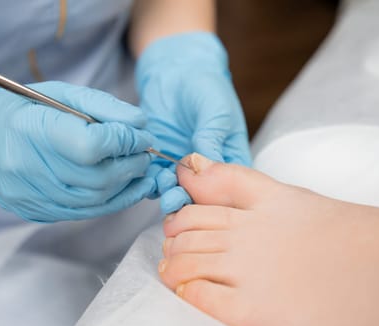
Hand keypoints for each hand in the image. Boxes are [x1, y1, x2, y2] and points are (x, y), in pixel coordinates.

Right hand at [0, 82, 155, 221]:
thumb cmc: (23, 110)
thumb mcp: (60, 93)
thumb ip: (102, 106)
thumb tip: (140, 125)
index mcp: (29, 129)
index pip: (90, 146)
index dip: (124, 142)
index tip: (140, 135)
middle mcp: (24, 167)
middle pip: (96, 178)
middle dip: (131, 165)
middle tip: (145, 153)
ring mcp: (27, 195)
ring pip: (94, 200)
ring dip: (126, 186)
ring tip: (139, 169)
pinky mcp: (33, 211)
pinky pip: (83, 212)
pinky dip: (111, 201)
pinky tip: (124, 187)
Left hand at [135, 32, 250, 213]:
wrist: (174, 71)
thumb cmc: (205, 86)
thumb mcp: (215, 109)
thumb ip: (212, 137)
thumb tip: (208, 166)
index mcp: (231, 158)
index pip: (230, 189)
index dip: (218, 200)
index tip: (204, 199)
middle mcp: (207, 170)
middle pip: (201, 198)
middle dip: (188, 201)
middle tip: (177, 197)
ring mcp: (181, 168)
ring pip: (176, 192)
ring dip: (168, 194)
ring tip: (163, 185)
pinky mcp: (158, 161)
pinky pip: (153, 180)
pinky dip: (150, 183)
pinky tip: (148, 177)